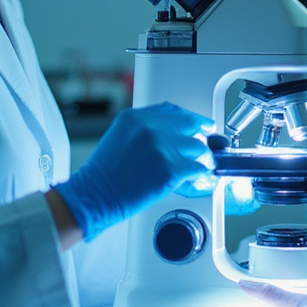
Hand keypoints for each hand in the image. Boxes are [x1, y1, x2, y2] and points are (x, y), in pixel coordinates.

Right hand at [54, 102, 210, 240]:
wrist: (96, 195)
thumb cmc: (105, 172)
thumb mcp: (119, 136)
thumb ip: (144, 128)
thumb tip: (170, 131)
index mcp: (136, 117)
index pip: (173, 110)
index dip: (190, 117)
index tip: (199, 123)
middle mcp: (150, 128)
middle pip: (190, 124)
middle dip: (203, 132)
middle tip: (210, 139)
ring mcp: (162, 148)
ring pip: (199, 147)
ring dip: (205, 157)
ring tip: (205, 163)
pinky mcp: (170, 170)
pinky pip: (198, 168)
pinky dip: (204, 174)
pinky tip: (204, 177)